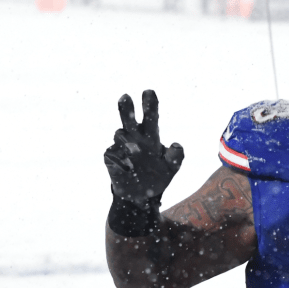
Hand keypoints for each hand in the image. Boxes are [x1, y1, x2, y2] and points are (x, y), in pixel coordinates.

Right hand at [104, 90, 183, 205]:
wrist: (141, 195)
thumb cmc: (158, 175)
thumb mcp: (171, 168)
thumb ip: (176, 157)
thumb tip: (177, 144)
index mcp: (151, 136)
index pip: (150, 116)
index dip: (150, 104)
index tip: (148, 92)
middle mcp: (134, 137)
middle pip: (129, 118)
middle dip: (127, 108)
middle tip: (126, 96)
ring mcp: (121, 146)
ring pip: (120, 134)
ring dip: (127, 140)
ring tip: (136, 152)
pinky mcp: (111, 157)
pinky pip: (113, 153)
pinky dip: (121, 159)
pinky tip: (128, 168)